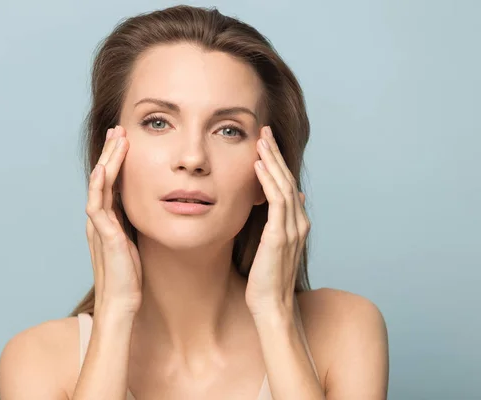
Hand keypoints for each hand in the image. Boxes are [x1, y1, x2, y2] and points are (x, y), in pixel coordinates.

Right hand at [86, 125, 141, 317]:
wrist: (121, 304)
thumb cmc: (128, 278)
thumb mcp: (131, 245)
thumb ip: (130, 228)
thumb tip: (140, 213)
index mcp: (106, 221)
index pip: (109, 184)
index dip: (115, 162)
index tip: (124, 142)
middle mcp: (99, 220)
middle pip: (102, 178)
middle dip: (110, 153)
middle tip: (118, 130)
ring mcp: (98, 227)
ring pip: (99, 186)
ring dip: (107, 161)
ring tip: (116, 138)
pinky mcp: (103, 236)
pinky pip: (97, 206)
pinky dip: (99, 186)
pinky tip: (104, 169)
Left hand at [245, 126, 308, 317]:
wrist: (272, 306)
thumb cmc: (268, 279)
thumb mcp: (275, 245)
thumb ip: (282, 222)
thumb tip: (294, 198)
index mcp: (297, 224)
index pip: (288, 186)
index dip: (278, 163)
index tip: (266, 143)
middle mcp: (298, 223)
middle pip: (288, 180)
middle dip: (276, 153)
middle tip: (264, 130)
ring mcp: (292, 229)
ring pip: (284, 186)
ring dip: (272, 161)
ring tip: (261, 140)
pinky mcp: (280, 236)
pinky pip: (277, 202)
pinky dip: (268, 181)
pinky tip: (259, 166)